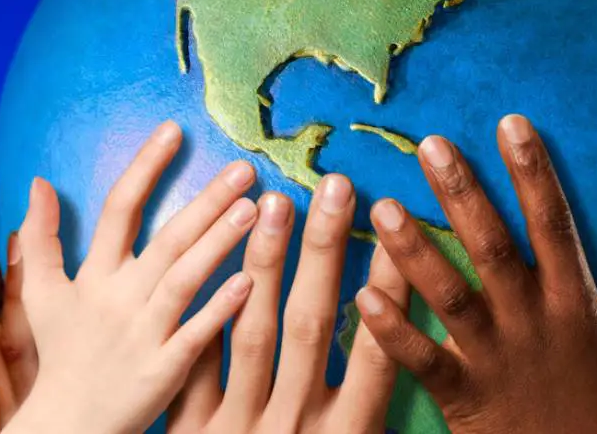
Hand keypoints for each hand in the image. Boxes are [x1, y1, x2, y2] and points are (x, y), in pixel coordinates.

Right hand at [0, 121, 261, 433]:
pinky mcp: (165, 369)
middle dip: (204, 200)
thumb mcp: (40, 295)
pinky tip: (250, 281)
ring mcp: (143, 334)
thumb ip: (39, 237)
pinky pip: (196, 334)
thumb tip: (38, 181)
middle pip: (165, 240)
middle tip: (244, 167)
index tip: (174, 129)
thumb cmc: (62, 354)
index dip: (145, 166)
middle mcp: (119, 299)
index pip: (118, 209)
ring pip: (184, 280)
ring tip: (255, 210)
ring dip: (219, 244)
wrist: (66, 424)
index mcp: (93, 276)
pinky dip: (219, 308)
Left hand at [168, 176, 410, 432]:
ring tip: (272, 200)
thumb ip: (371, 404)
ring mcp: (239, 426)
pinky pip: (196, 363)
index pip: (379, 352)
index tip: (400, 232)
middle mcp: (295, 426)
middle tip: (337, 187)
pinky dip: (203, 311)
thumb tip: (407, 341)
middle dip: (327, 250)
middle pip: (316, 323)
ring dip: (266, 261)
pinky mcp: (190, 430)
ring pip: (253, 329)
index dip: (392, 291)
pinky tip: (207, 260)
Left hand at [356, 115, 596, 433]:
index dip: (534, 174)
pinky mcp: (463, 396)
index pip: (555, 226)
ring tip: (383, 206)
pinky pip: (422, 362)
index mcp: (577, 305)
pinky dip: (392, 333)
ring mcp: (495, 361)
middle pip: (495, 250)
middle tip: (433, 145)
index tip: (511, 123)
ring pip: (451, 298)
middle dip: (464, 195)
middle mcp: (533, 325)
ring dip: (415, 253)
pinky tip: (361, 297)